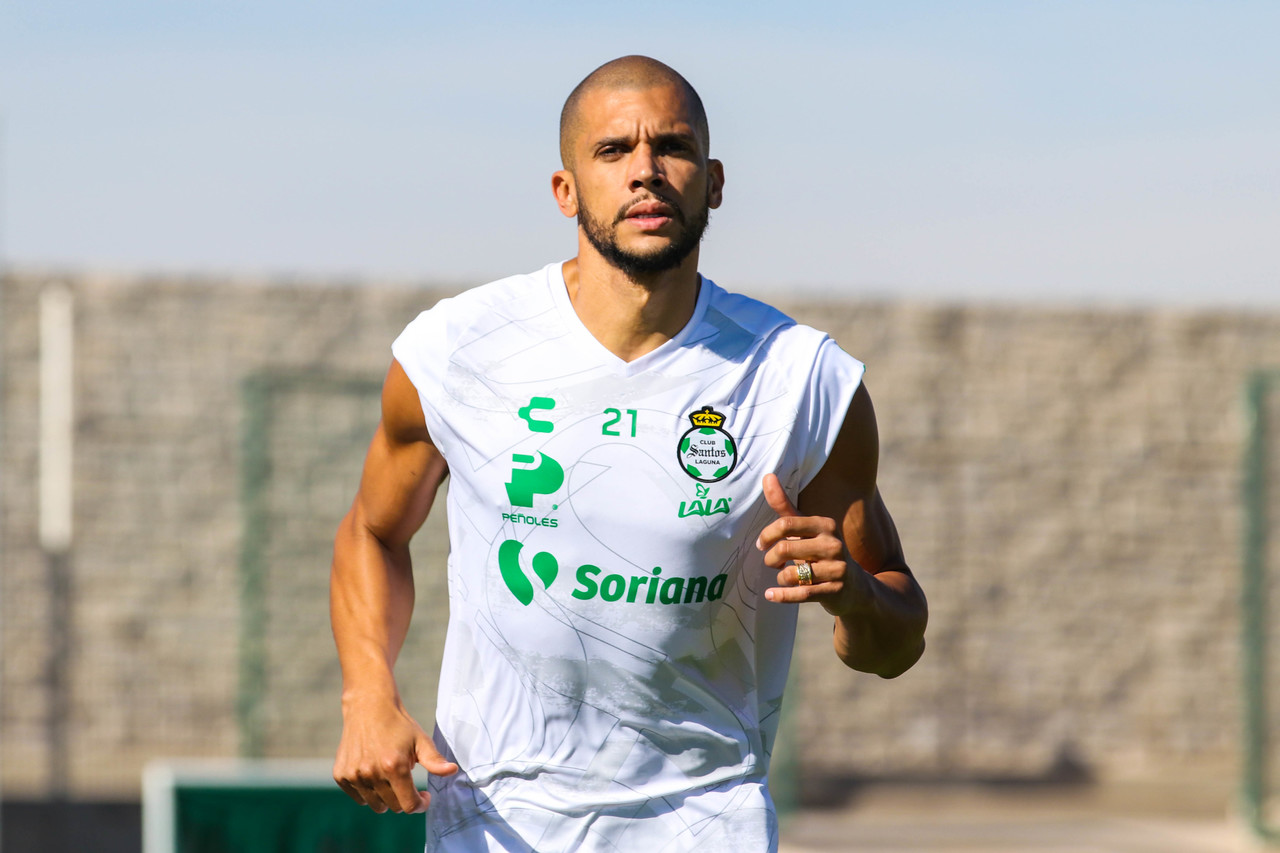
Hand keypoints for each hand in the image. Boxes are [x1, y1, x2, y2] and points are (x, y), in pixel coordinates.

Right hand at [333, 695, 458, 813]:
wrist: (368, 707)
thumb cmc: (398, 725)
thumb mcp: (420, 740)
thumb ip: (434, 760)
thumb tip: (452, 770)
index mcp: (394, 766)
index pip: (409, 805)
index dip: (420, 804)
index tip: (424, 797)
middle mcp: (371, 773)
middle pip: (393, 807)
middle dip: (404, 798)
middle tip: (407, 781)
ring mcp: (354, 775)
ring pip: (375, 805)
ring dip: (386, 796)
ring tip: (389, 775)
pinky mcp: (341, 775)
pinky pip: (359, 797)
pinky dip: (368, 791)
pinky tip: (373, 772)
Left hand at [756, 473, 871, 615]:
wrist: (858, 588)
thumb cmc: (823, 553)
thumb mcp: (806, 530)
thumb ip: (785, 506)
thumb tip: (767, 475)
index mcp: (826, 525)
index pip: (786, 523)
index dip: (767, 534)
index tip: (761, 544)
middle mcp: (834, 545)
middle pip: (784, 549)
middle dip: (770, 558)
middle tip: (771, 562)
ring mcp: (837, 569)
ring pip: (790, 574)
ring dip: (780, 578)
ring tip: (784, 577)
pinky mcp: (835, 592)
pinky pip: (800, 594)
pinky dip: (781, 595)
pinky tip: (771, 594)